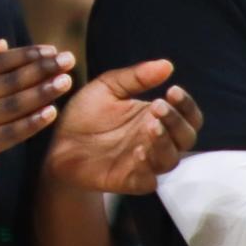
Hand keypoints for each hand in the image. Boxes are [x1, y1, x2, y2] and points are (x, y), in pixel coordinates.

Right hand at [0, 42, 74, 194]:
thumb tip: (2, 43)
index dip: (27, 55)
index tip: (51, 50)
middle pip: (9, 80)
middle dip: (42, 69)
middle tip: (69, 60)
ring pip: (12, 104)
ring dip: (42, 92)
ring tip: (66, 82)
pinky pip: (7, 134)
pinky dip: (30, 123)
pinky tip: (51, 114)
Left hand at [44, 59, 201, 195]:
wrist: (57, 142)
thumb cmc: (86, 114)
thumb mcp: (108, 87)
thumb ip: (136, 77)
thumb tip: (167, 65)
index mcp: (155, 117)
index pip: (187, 114)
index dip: (186, 104)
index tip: (172, 90)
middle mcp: (156, 141)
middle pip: (186, 137)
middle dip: (177, 121)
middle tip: (157, 106)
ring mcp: (144, 163)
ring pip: (171, 159)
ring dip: (166, 143)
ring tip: (151, 126)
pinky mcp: (128, 181)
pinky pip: (148, 180)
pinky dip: (147, 168)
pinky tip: (138, 152)